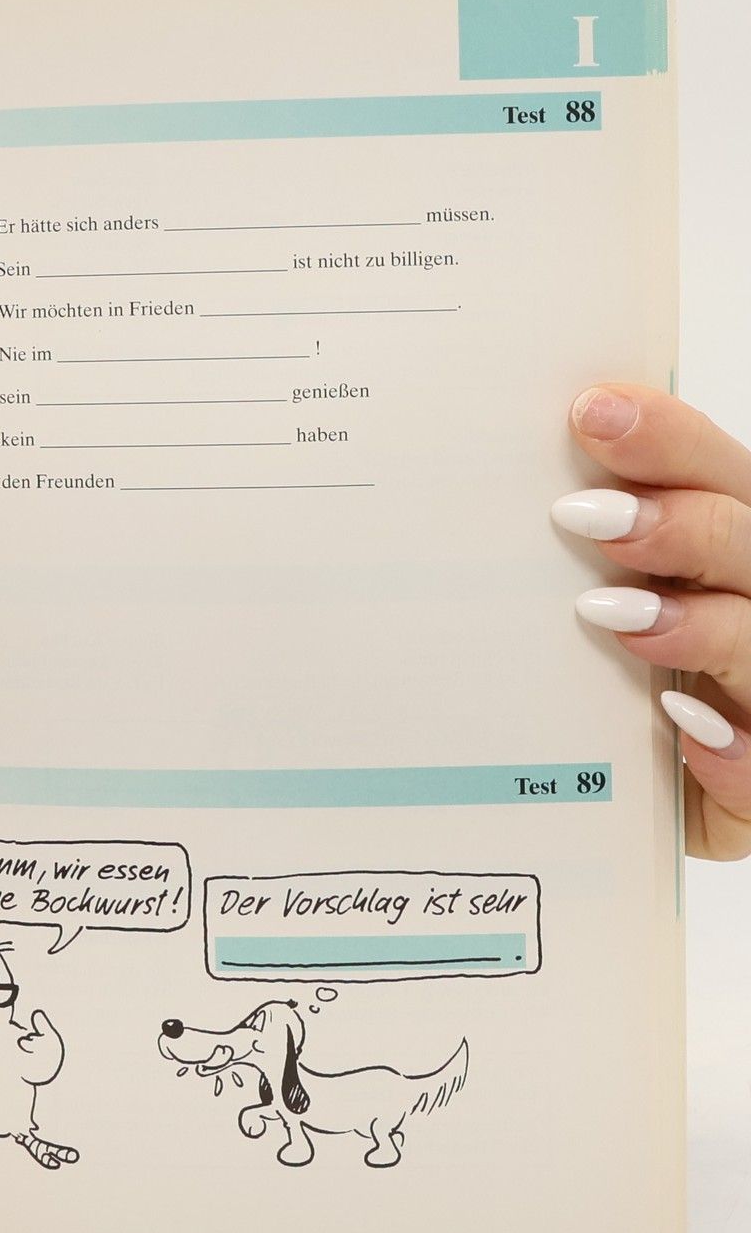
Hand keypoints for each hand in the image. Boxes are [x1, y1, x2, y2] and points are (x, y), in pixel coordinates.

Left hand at [557, 384, 750, 858]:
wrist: (646, 821)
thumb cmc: (603, 706)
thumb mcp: (583, 619)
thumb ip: (568, 564)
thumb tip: (505, 496)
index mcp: (716, 561)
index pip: (718, 479)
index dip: (670, 440)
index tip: (592, 411)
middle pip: (748, 543)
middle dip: (679, 523)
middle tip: (587, 516)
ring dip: (700, 625)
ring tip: (616, 616)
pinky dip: (734, 749)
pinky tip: (685, 730)